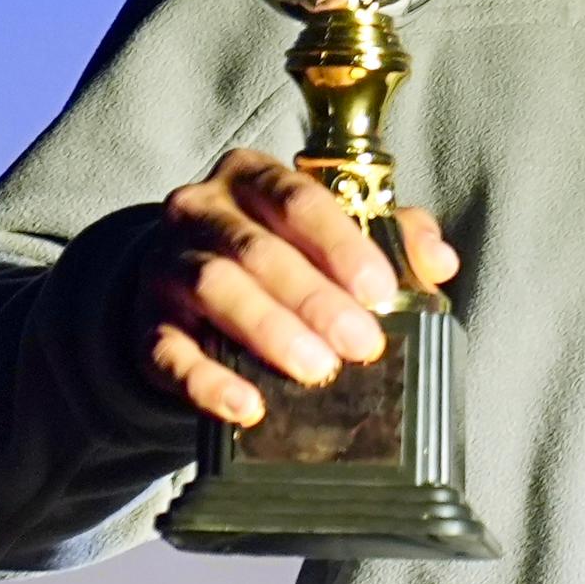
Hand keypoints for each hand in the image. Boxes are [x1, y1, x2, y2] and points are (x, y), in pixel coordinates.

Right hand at [132, 148, 457, 426]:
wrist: (184, 289)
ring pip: (213, 289)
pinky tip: (248, 407)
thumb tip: (439, 260)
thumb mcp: (330, 234)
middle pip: (258, 250)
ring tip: (317, 370)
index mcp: (252, 177)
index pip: (297, 199)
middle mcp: (202, 211)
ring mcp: (166, 265)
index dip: (341, 244)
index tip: (380, 289)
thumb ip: (389, 237)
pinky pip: (169, 352)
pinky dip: (207, 381)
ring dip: (270, 331)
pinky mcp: (145, 325)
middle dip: (315, 299)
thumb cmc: (278, 253)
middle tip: (362, 345)